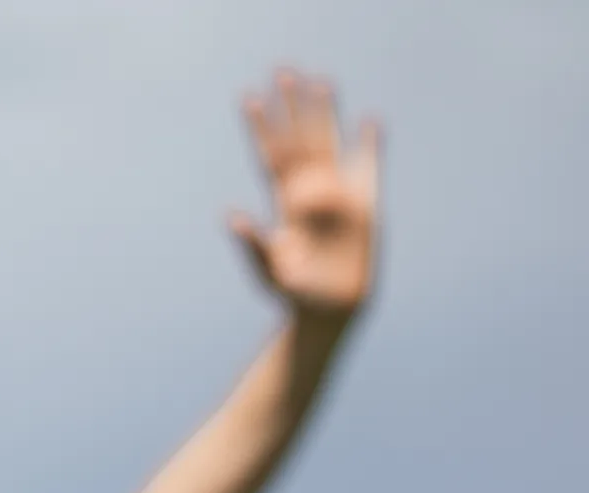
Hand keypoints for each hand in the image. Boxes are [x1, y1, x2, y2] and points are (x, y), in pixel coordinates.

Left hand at [231, 71, 381, 317]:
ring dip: (326, 114)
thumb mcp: (268, 270)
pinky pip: (369, 168)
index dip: (261, 129)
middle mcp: (309, 193)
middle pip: (299, 139)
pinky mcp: (366, 206)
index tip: (249, 98)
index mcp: (284, 204)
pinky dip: (371, 146)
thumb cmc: (293, 295)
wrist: (329, 310)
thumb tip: (233, 217)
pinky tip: (370, 122)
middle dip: (292, 107)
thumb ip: (253, 244)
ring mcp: (338, 196)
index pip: (270, 156)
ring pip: (331, 144)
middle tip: (283, 71)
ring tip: (321, 81)